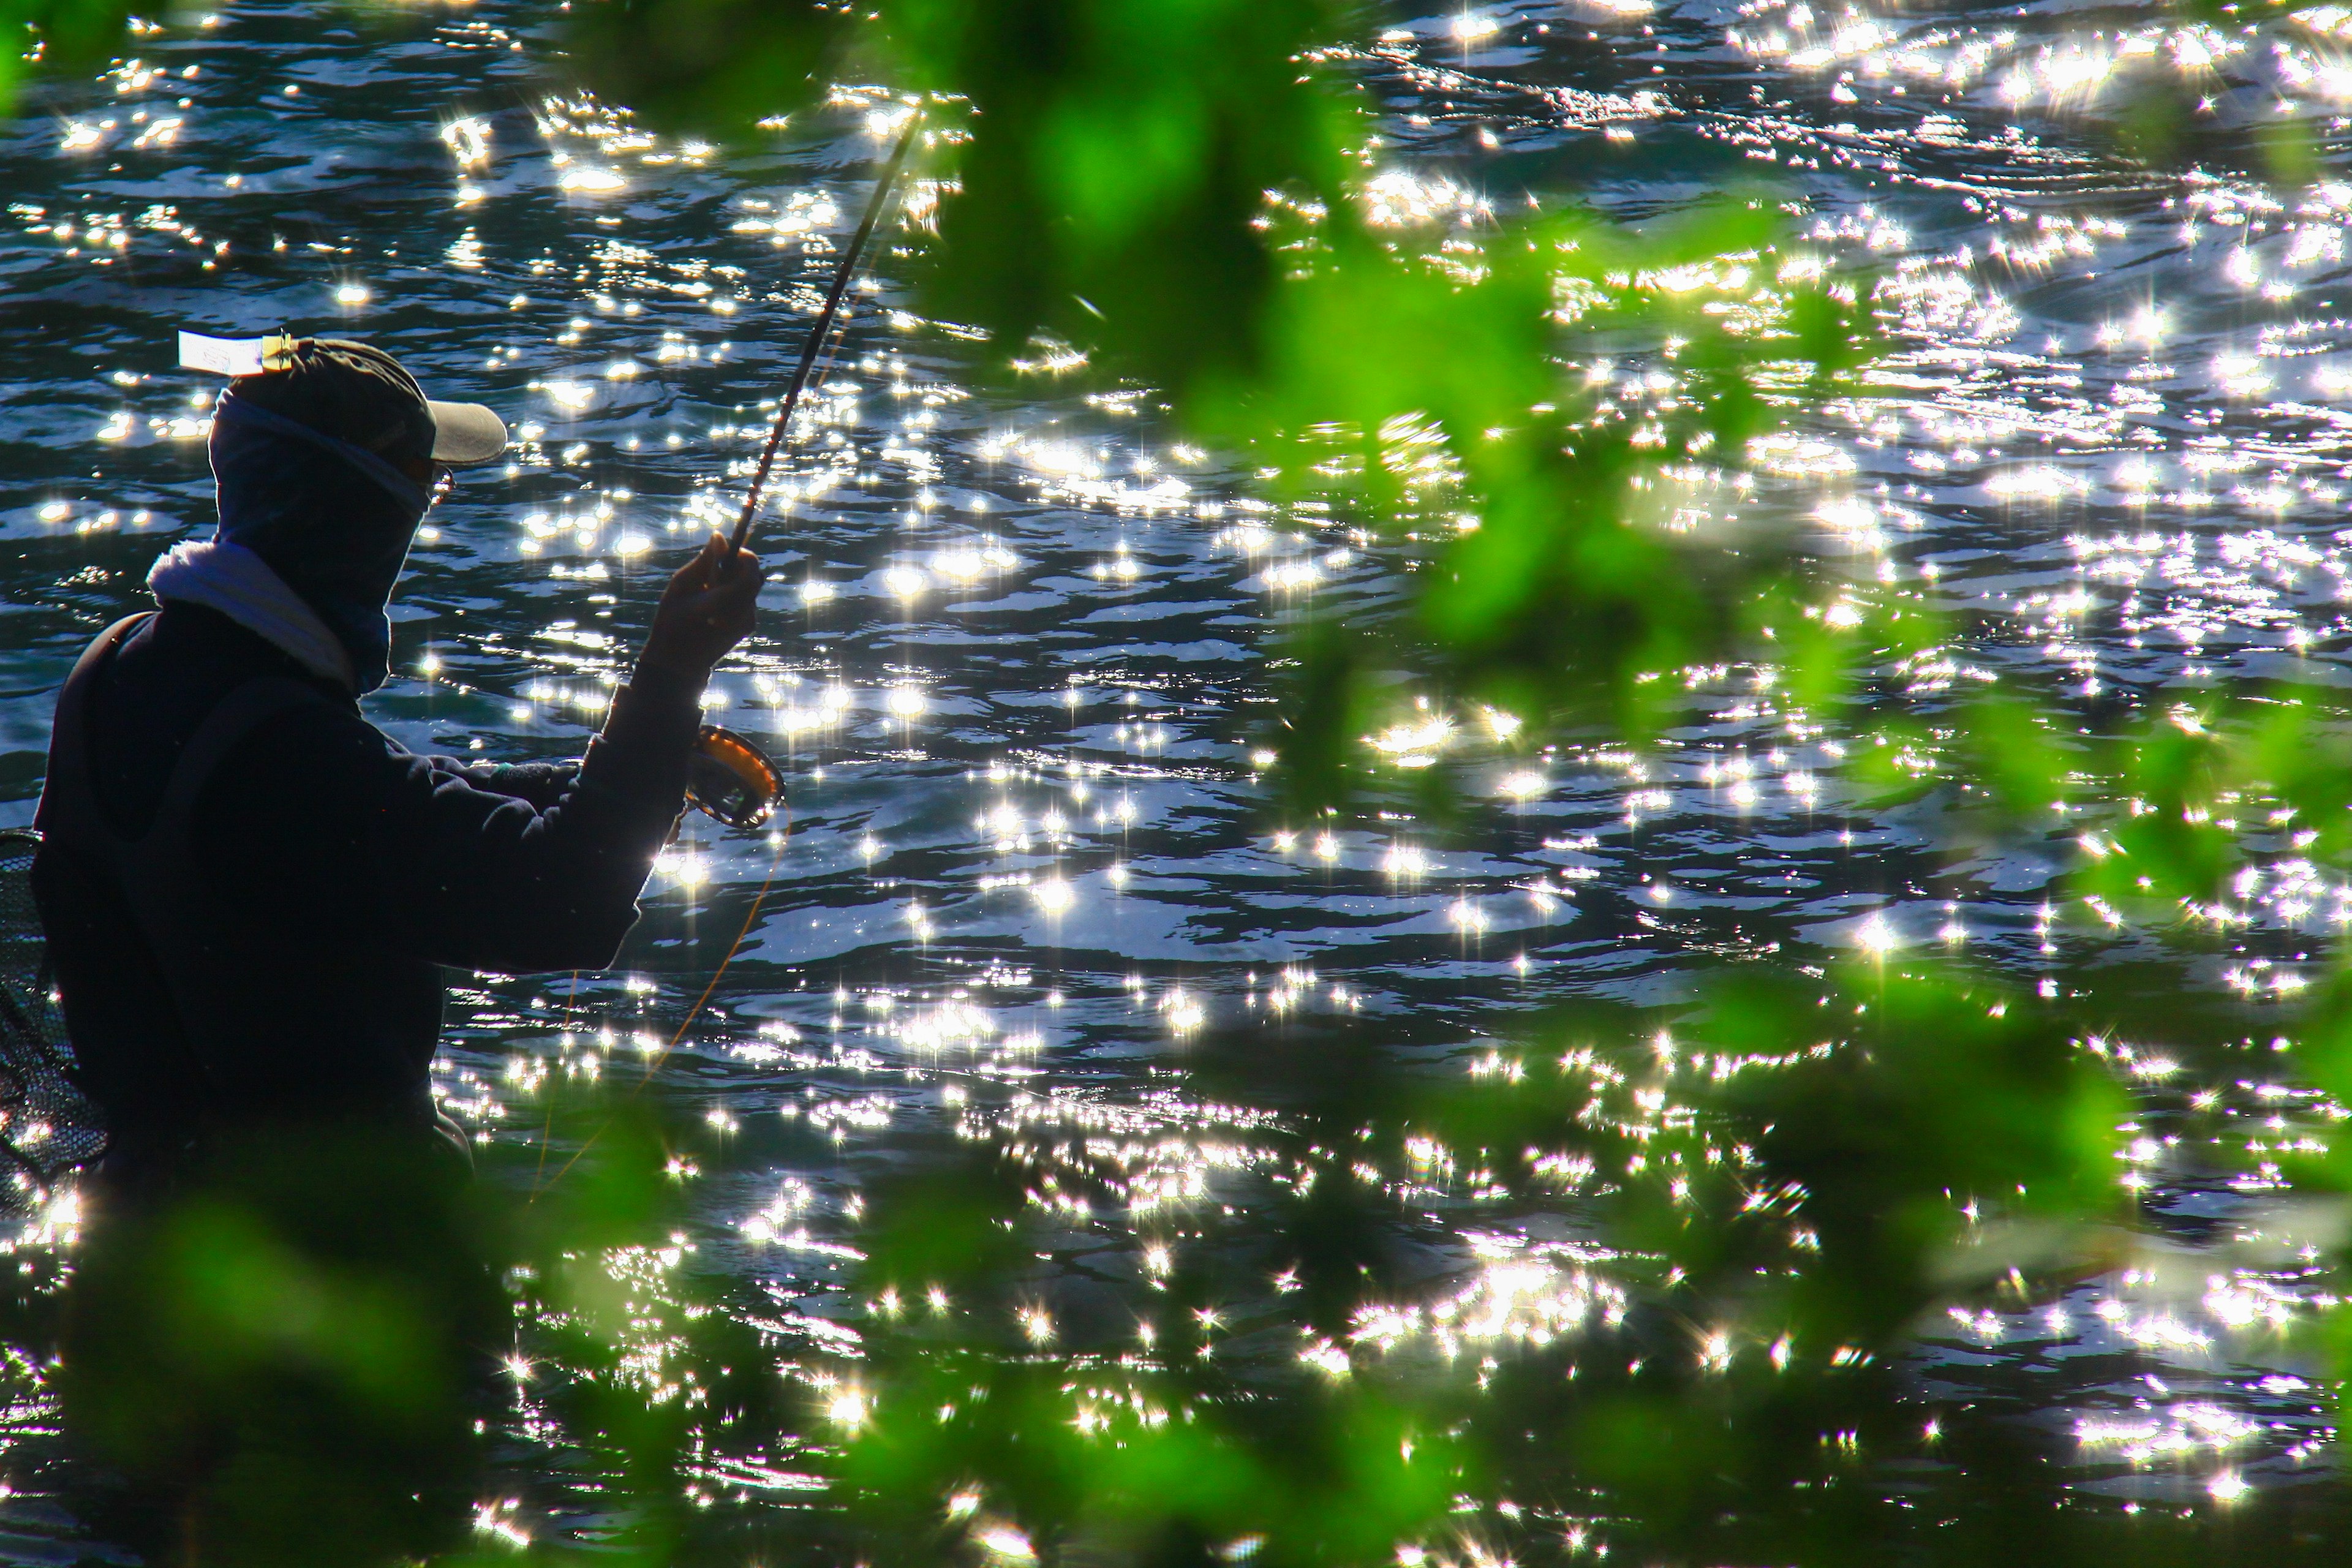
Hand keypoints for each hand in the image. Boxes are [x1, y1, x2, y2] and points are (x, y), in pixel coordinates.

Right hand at [639, 533, 763, 677]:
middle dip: (736, 567)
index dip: (742, 555)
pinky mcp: (749, 626)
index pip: (749, 571)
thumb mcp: (680, 586)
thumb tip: (719, 537)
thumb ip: (703, 561)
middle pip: (753, 576)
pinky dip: (734, 594)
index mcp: (722, 603)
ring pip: (750, 588)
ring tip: (708, 591)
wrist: (678, 663)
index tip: (726, 549)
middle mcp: (742, 613)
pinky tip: (714, 604)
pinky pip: (747, 599)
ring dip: (734, 581)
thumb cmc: (672, 622)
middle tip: (713, 569)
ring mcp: (748, 622)